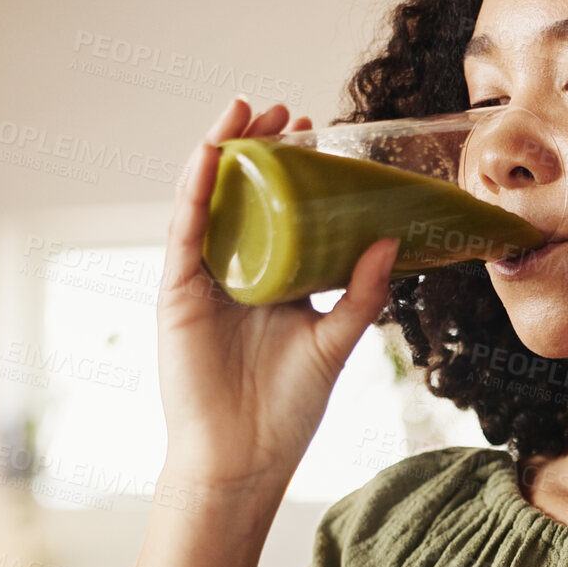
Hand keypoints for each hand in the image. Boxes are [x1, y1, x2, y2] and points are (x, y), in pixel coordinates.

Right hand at [158, 96, 401, 490]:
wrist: (242, 458)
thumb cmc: (287, 409)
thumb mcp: (335, 341)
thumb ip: (360, 294)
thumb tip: (389, 239)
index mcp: (273, 280)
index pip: (280, 209)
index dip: (292, 168)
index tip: (316, 131)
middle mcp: (235, 273)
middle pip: (241, 194)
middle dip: (258, 146)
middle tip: (283, 108)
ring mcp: (203, 280)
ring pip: (209, 200)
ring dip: (223, 150)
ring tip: (245, 109)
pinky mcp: (177, 293)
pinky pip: (184, 231)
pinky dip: (194, 190)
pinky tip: (207, 154)